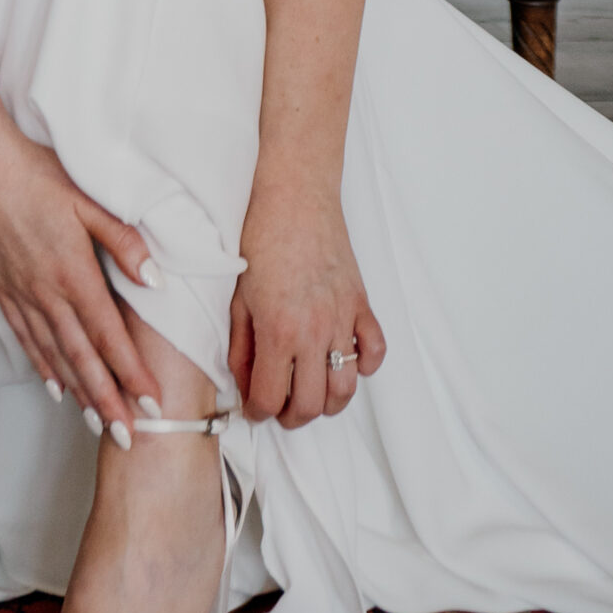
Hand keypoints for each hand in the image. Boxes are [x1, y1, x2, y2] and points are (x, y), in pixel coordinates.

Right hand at [0, 120, 160, 432]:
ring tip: (97, 422)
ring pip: (54, 355)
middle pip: (82, 358)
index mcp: (73, 272)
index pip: (108, 336)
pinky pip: (26, 338)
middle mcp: (46, 293)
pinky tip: (55, 386)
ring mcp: (21, 294)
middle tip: (127, 437)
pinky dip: (43, 366)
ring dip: (78, 392)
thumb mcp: (87, 200)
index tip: (152, 403)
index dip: (131, 373)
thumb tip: (154, 278)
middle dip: (108, 401)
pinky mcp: (3, 289)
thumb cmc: (34, 174)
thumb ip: (122, 241)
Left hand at [229, 176, 385, 428]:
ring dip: (328, 402)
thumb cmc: (261, 239)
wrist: (295, 196)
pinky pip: (375, 351)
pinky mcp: (361, 303)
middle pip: (312, 404)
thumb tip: (245, 383)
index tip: (255, 408)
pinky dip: (365, 366)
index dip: (259, 412)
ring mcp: (343, 319)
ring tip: (311, 394)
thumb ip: (241, 347)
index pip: (271, 398)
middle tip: (281, 408)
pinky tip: (345, 362)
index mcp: (278, 331)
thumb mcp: (238, 297)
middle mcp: (314, 331)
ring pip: (346, 388)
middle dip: (293, 417)